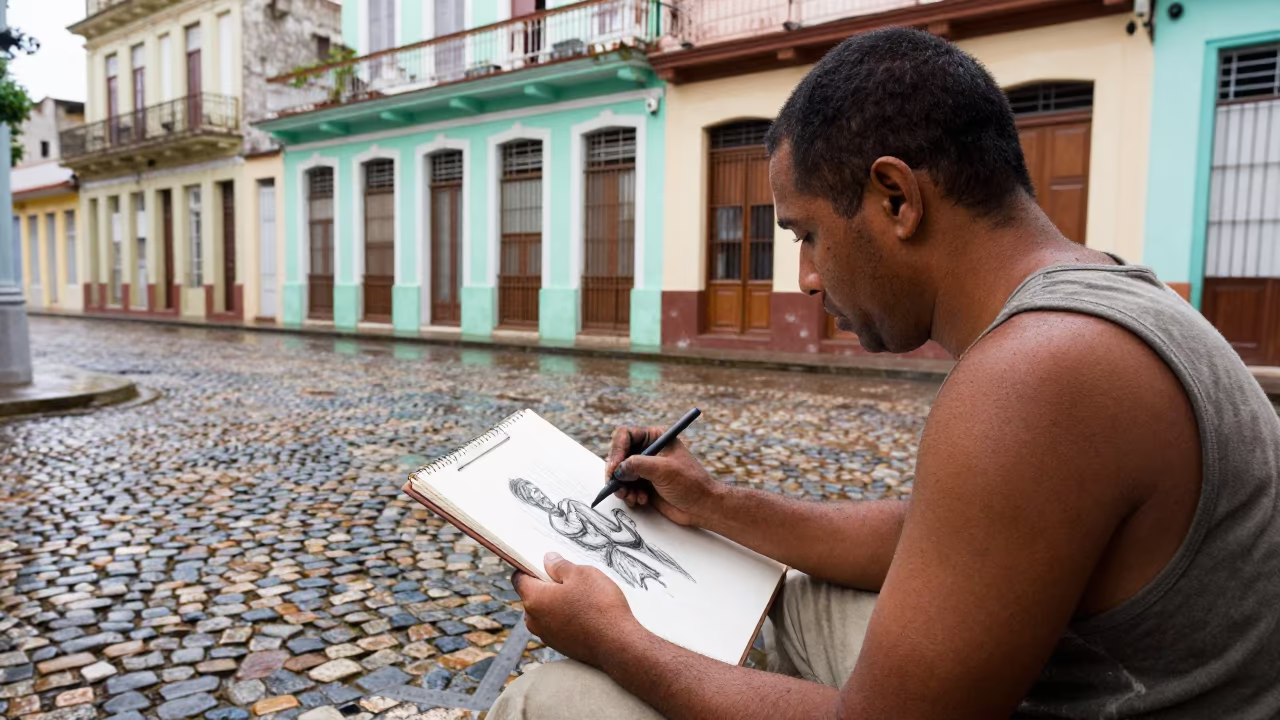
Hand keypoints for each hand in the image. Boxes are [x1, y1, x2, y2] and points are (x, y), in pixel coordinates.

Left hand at [513, 552, 641, 668]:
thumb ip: (560, 565)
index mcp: (534, 599)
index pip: (519, 579)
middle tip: (570, 579)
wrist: (618, 645)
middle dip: (547, 586)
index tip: (544, 564)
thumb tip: (548, 560)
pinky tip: (587, 614)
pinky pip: (557, 626)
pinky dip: (566, 618)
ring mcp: (546, 636)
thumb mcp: (582, 574)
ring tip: (582, 597)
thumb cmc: (599, 606)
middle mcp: (534, 620)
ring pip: (545, 612)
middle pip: (532, 596)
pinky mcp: (560, 647)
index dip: (529, 568)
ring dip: (558, 603)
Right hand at [605, 425, 719, 526]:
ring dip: (622, 487)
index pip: (625, 435)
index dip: (617, 450)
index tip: (615, 467)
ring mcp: (645, 468)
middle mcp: (648, 450)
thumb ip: (638, 465)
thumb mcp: (663, 469)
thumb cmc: (690, 483)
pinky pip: (625, 487)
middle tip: (616, 485)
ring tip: (632, 496)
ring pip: (619, 474)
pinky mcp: (643, 484)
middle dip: (616, 472)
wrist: (702, 506)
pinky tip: (641, 500)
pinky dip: (628, 495)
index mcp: (655, 437)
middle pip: (618, 455)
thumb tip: (618, 469)